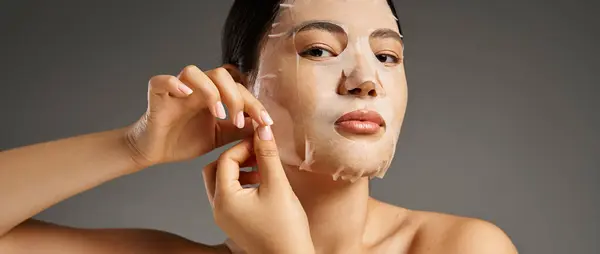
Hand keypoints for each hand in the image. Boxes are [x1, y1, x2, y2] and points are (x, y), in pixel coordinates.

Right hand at [124, 65, 272, 167]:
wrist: (153, 152)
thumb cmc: (183, 140)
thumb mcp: (219, 137)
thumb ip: (239, 129)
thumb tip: (265, 127)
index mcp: (212, 94)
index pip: (238, 88)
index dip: (254, 104)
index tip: (266, 123)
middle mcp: (196, 87)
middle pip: (221, 75)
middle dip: (236, 97)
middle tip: (239, 121)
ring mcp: (176, 89)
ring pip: (194, 71)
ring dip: (211, 91)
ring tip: (218, 114)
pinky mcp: (157, 95)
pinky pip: (162, 80)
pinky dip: (175, 84)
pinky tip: (187, 95)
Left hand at [202, 126, 314, 253]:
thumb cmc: (285, 229)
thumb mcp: (278, 186)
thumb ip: (268, 155)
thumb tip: (262, 129)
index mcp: (225, 199)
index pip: (224, 160)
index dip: (244, 146)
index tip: (262, 140)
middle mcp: (218, 209)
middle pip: (215, 170)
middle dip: (236, 157)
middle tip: (258, 152)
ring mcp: (225, 217)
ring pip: (222, 182)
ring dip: (240, 170)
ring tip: (264, 168)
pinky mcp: (234, 222)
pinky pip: (230, 195)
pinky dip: (243, 184)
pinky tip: (264, 183)